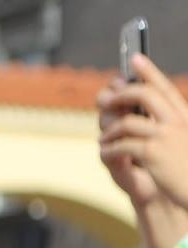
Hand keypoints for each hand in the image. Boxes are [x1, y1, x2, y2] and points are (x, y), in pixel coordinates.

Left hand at [98, 56, 187, 208]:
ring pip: (127, 122)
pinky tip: (106, 153)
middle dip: (120, 95)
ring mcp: (165, 136)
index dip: (148, 71)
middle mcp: (176, 121)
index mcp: (185, 116)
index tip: (135, 58)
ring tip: (103, 138)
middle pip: (143, 94)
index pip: (165, 87)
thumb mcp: (183, 141)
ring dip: (110, 130)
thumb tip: (141, 116)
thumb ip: (168, 126)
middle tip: (105, 101)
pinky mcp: (153, 154)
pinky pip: (122, 145)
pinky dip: (110, 149)